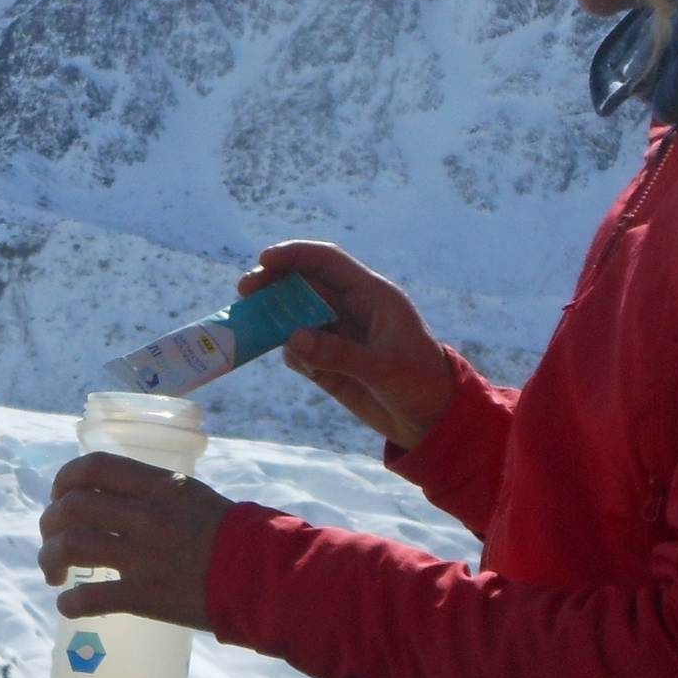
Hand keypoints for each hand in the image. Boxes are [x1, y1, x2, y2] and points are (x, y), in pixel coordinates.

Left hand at [37, 454, 234, 629]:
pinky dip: (70, 603)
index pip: (93, 467)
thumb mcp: (195, 497)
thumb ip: (156, 494)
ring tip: (54, 574)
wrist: (266, 577)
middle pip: (72, 507)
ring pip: (72, 546)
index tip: (59, 497)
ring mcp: (145, 556)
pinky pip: (90, 597)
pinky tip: (69, 606)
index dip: (64, 480)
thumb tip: (116, 500)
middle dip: (49, 525)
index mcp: (160, 485)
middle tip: (52, 542)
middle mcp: (148, 515)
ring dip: (50, 560)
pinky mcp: (146, 595)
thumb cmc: (235, 538)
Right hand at [240, 240, 455, 448]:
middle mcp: (352, 310)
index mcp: (373, 296)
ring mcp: (340, 336)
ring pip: (297, 316)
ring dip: (275, 319)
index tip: (264, 260)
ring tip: (251, 326)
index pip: (328, 262)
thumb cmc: (421, 385)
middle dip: (274, 284)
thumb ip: (338, 355)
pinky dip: (291, 353)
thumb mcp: (383, 370)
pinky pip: (300, 350)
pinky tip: (298, 364)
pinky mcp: (330, 363)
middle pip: (305, 285)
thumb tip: (291, 339)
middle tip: (244, 291)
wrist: (433, 422)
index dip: (295, 255)